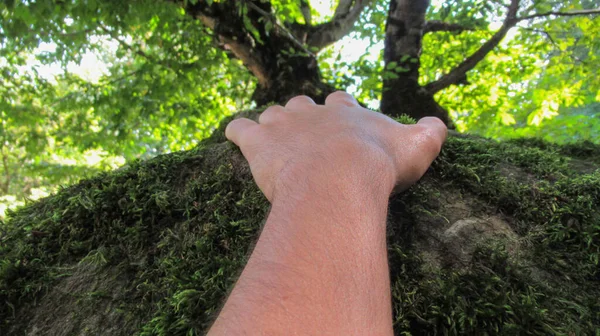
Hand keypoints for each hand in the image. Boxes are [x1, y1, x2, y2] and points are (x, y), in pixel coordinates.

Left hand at [225, 91, 446, 202]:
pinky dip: (236, 131)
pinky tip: (235, 136)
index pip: (340, 102)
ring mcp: (282, 125)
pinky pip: (238, 128)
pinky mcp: (257, 142)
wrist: (340, 178)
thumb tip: (439, 125)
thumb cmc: (379, 164)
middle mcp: (311, 112)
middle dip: (302, 117)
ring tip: (273, 142)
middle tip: (305, 138)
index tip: (340, 120)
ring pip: (271, 115)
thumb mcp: (418, 147)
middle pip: (301, 105)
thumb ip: (430, 133)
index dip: (339, 110)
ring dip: (272, 125)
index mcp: (344, 112)